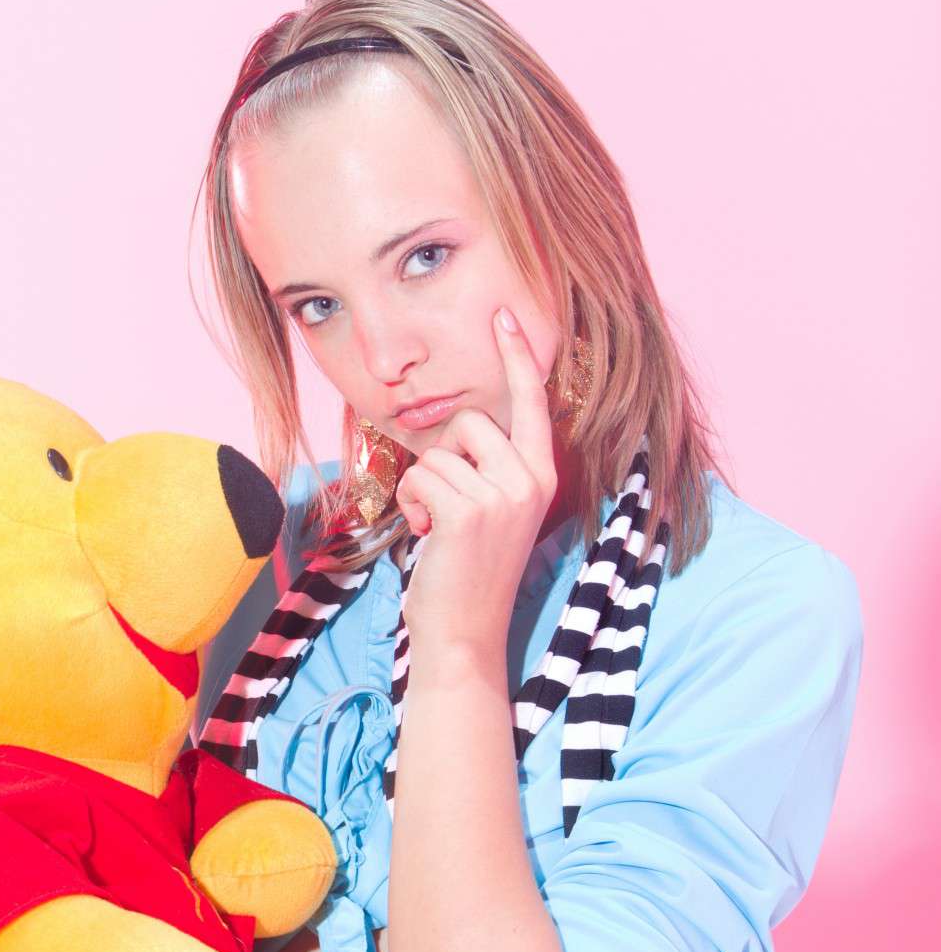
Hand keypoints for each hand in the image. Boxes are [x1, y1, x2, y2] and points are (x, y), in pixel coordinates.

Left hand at [395, 306, 556, 672]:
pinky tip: (429, 537)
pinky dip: (411, 506)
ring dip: (423, 489)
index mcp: (541, 477)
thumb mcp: (489, 513)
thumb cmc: (466, 575)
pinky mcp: (468, 511)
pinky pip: (420, 477)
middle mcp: (530, 481)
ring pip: (438, 453)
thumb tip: (461, 427)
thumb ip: (486, 469)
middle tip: (448, 508)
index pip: (531, 404)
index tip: (503, 314)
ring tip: (439, 530)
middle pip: (469, 421)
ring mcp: (503, 495)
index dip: (517, 357)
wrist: (464, 636)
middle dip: (443, 457)